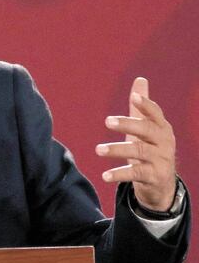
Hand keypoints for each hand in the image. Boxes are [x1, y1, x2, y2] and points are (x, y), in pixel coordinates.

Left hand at [96, 77, 176, 210]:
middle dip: (127, 124)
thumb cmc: (151, 149)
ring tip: (98, 149)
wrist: (162, 183)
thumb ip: (142, 107)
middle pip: (146, 130)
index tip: (133, 97)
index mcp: (161, 128)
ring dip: (117, 149)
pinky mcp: (154, 177)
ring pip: (139, 152)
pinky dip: (119, 174)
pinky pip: (136, 174)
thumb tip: (140, 79)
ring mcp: (161, 160)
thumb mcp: (147, 128)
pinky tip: (104, 176)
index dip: (146, 105)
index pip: (155, 113)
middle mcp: (164, 142)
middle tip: (107, 121)